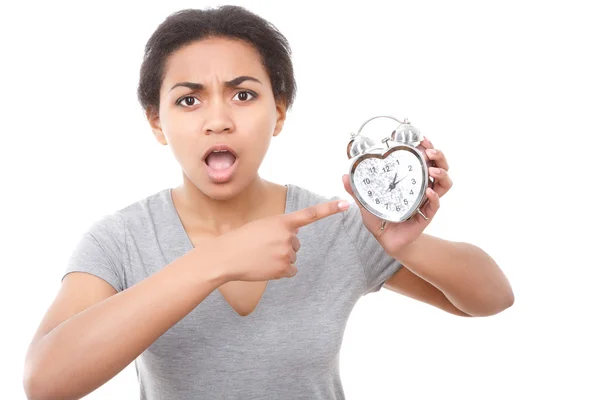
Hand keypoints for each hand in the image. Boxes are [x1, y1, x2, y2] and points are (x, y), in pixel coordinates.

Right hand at [215, 200, 348, 281]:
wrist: (226, 257)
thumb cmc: (240, 239)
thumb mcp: (261, 225)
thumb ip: (280, 227)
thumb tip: (295, 233)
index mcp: (282, 221)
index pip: (310, 214)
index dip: (329, 209)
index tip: (346, 205)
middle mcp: (288, 236)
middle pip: (297, 242)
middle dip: (283, 245)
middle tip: (263, 246)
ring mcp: (287, 253)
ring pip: (292, 256)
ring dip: (280, 258)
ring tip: (261, 256)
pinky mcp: (284, 268)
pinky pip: (291, 270)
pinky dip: (281, 271)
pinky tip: (266, 267)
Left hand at [342, 136, 452, 254]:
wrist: (385, 239)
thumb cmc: (380, 217)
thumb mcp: (366, 201)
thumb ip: (356, 189)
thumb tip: (344, 176)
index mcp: (410, 179)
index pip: (424, 159)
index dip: (426, 147)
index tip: (422, 138)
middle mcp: (422, 187)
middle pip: (440, 167)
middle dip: (438, 156)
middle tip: (430, 151)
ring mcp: (426, 201)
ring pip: (444, 184)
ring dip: (441, 173)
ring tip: (432, 170)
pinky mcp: (426, 215)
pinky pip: (435, 205)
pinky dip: (434, 197)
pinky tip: (428, 192)